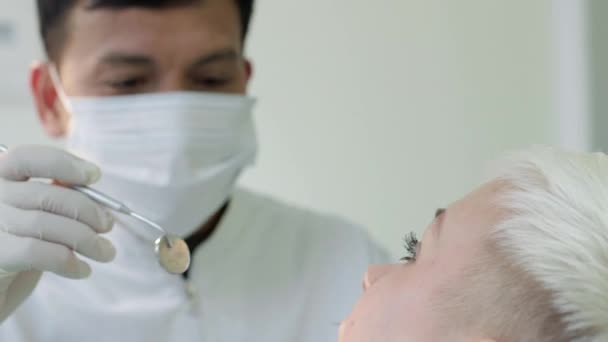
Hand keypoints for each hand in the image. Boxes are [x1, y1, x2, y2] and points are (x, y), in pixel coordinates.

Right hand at [0, 145, 115, 321]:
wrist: (1, 286)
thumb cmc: (26, 242)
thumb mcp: (39, 210)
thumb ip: (58, 192)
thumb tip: (93, 186)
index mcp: (1, 177)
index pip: (25, 158)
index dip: (63, 164)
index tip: (94, 175)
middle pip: (45, 195)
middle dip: (86, 210)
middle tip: (108, 225)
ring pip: (44, 225)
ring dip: (86, 240)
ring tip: (106, 251)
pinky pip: (38, 253)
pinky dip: (69, 262)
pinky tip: (83, 269)